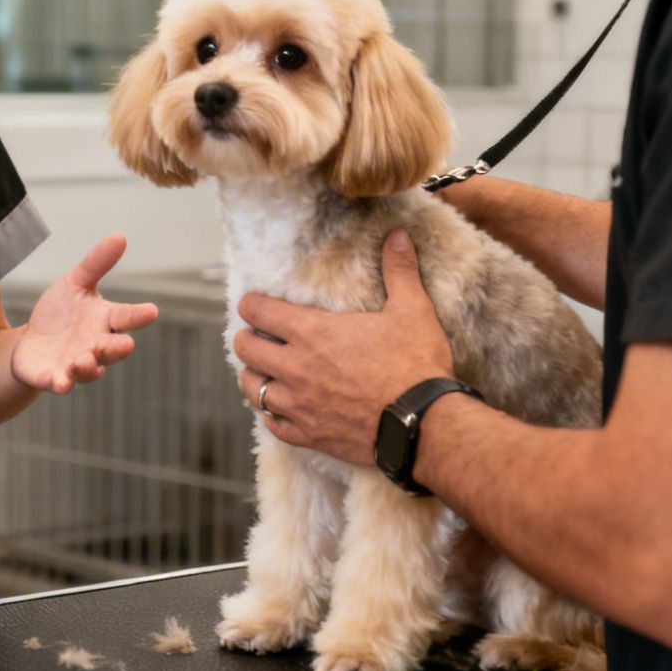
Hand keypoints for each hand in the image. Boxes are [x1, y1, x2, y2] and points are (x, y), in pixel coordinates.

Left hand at [11, 234, 158, 393]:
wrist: (32, 343)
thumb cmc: (62, 313)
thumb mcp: (75, 283)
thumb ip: (96, 263)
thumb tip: (120, 236)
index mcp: (104, 321)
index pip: (125, 317)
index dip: (138, 315)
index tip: (152, 311)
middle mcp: (95, 346)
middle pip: (111, 349)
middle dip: (118, 349)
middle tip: (126, 346)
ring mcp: (76, 365)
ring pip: (89, 370)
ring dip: (88, 367)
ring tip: (84, 360)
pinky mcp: (55, 377)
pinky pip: (61, 382)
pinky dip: (62, 383)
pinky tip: (62, 382)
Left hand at [231, 230, 454, 463]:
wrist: (424, 424)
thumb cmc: (415, 364)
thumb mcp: (411, 310)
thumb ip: (399, 271)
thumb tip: (398, 235)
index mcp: (312, 333)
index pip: (260, 312)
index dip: (251, 305)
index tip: (252, 304)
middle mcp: (296, 368)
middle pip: (246, 349)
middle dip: (246, 339)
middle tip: (255, 336)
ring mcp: (300, 404)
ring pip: (252, 389)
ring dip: (252, 377)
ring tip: (261, 372)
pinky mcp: (310, 435)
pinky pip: (274, 426)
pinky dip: (272, 416)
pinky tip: (278, 412)